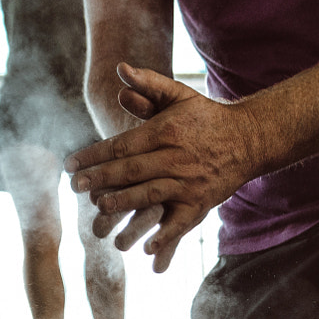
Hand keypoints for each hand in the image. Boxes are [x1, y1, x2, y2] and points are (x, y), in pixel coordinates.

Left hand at [66, 63, 257, 272]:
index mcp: (166, 131)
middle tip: (74, 187)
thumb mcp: (178, 94)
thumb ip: (148, 84)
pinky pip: (180, 223)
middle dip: (100, 179)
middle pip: (131, 170)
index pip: (122, 145)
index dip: (93, 155)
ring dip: (124, 204)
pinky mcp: (200, 204)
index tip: (70, 165)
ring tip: (99, 209)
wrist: (249, 139)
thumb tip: (120, 69)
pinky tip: (144, 249)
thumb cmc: (205, 117)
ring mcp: (189, 183)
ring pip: (151, 195)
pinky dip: (164, 237)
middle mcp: (176, 158)